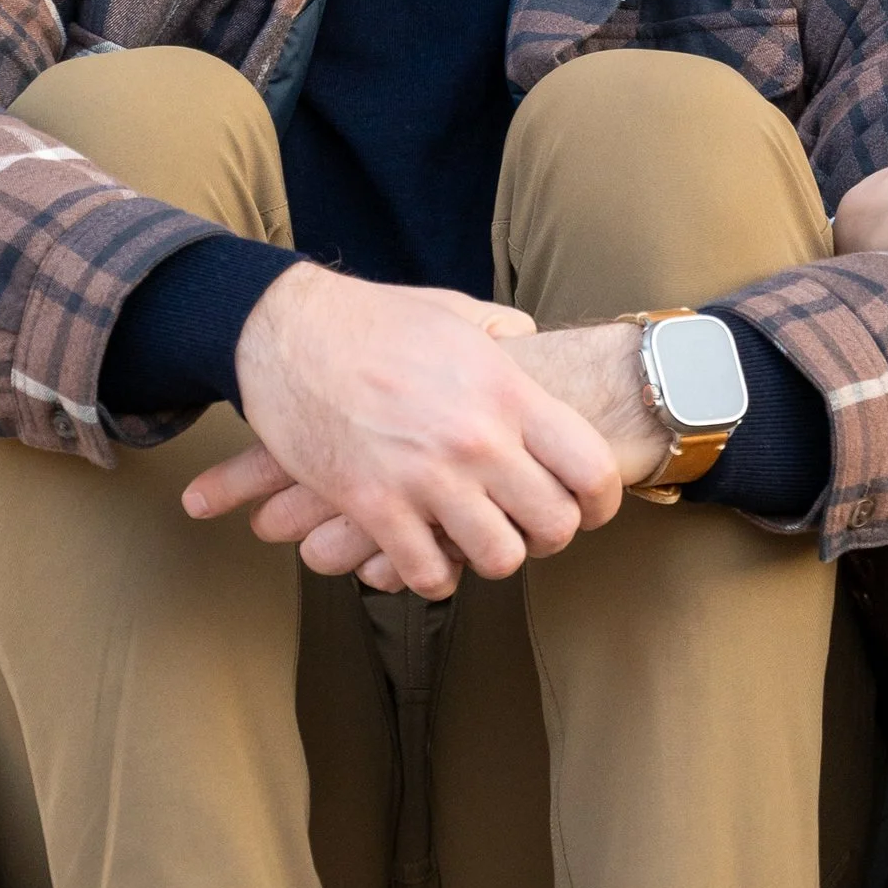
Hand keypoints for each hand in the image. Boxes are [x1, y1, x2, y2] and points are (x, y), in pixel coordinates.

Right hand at [181, 272, 655, 600]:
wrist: (285, 331)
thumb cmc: (372, 318)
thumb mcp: (456, 312)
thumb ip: (505, 332)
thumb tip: (529, 341)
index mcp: (507, 391)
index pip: (592, 468)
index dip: (602, 501)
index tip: (590, 509)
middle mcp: (477, 440)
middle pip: (555, 524)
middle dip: (551, 535)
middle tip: (530, 528)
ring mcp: (426, 477)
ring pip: (499, 559)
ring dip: (492, 557)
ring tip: (478, 542)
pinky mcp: (373, 506)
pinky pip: (427, 572)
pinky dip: (433, 575)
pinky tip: (427, 557)